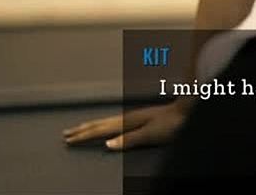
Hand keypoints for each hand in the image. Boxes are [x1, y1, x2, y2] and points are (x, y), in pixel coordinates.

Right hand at [61, 101, 187, 150]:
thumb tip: (107, 144)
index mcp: (128, 121)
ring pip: (107, 121)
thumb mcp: (151, 134)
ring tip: (80, 128)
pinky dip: (104, 125)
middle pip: (101, 123)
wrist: (188, 110)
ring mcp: (135, 116)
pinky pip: (115, 122)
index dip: (84, 135)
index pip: (101, 129)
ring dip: (92, 126)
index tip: (69, 139)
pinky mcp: (141, 117)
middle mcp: (129, 116)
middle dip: (83, 129)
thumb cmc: (172, 123)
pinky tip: (107, 127)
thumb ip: (129, 139)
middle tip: (66, 134)